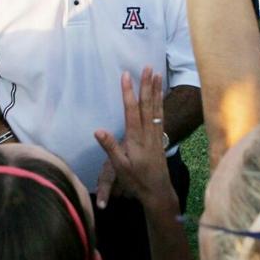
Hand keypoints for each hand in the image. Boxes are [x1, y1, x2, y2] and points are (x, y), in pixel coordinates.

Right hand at [95, 68, 174, 208]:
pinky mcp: (160, 138)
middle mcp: (148, 133)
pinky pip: (161, 115)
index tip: (126, 76)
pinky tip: (161, 94)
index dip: (128, 92)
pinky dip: (161, 102)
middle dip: (146, 85)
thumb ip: (110, 147)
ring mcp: (156, 135)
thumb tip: (97, 130)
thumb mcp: (119, 167)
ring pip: (156, 108)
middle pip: (147, 105)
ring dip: (156, 90)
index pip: (132, 111)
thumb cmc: (136, 180)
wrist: (158, 192)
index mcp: (136, 138)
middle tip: (147, 67)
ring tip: (157, 74)